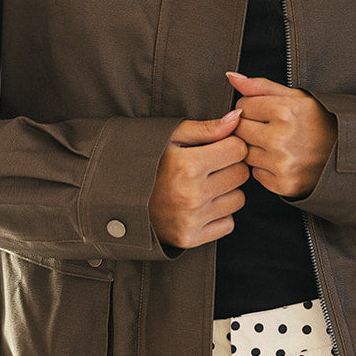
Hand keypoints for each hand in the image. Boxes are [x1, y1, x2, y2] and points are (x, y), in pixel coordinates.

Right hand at [148, 109, 250, 249]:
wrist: (114, 197)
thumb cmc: (145, 160)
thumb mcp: (170, 136)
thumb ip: (206, 128)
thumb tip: (238, 117)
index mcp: (187, 165)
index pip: (238, 149)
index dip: (229, 144)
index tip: (216, 147)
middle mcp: (191, 194)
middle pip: (241, 174)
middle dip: (229, 166)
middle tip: (208, 166)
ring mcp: (191, 219)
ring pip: (238, 199)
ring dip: (226, 192)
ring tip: (201, 186)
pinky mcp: (189, 238)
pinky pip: (228, 224)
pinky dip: (218, 215)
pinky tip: (199, 206)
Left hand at [226, 72, 335, 198]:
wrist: (347, 154)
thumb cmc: (321, 121)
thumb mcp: (297, 96)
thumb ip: (261, 86)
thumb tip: (231, 77)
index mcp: (285, 111)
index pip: (242, 106)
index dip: (252, 107)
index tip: (266, 111)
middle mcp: (281, 138)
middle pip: (239, 130)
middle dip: (249, 127)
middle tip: (268, 128)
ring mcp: (282, 163)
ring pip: (244, 153)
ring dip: (254, 148)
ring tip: (275, 144)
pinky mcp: (284, 184)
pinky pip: (256, 173)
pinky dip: (264, 168)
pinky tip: (280, 160)